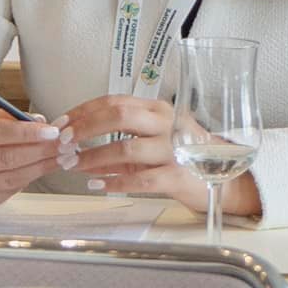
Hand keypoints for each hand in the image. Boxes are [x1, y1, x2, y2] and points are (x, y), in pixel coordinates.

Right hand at [0, 109, 77, 213]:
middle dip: (40, 151)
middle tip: (64, 145)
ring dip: (39, 168)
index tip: (52, 130)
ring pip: (9, 179)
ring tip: (60, 158)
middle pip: (4, 159)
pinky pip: (6, 193)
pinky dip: (26, 181)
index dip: (26, 133)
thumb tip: (42, 122)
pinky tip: (40, 170)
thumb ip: (7, 119)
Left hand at [60, 95, 261, 216]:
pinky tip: (98, 186)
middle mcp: (167, 124)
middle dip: (85, 127)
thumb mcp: (152, 141)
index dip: (83, 111)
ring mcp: (174, 149)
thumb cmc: (183, 156)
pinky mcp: (179, 176)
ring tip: (74, 166)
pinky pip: (141, 180)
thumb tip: (78, 145)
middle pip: (119, 115)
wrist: (226, 179)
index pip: (114, 101)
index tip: (61, 124)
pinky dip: (115, 182)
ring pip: (126, 148)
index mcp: (158, 110)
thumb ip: (120, 142)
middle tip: (64, 142)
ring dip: (94, 158)